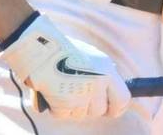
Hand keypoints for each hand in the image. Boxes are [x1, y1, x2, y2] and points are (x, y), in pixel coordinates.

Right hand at [0, 15, 130, 119]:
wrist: (40, 48)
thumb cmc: (65, 50)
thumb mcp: (93, 57)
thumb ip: (104, 74)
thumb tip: (109, 90)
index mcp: (107, 72)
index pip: (122, 100)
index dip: (117, 107)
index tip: (111, 109)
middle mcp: (96, 86)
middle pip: (100, 110)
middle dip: (90, 106)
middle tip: (80, 95)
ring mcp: (80, 97)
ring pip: (82, 114)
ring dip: (74, 107)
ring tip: (65, 88)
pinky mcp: (63, 105)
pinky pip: (64, 115)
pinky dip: (58, 108)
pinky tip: (54, 92)